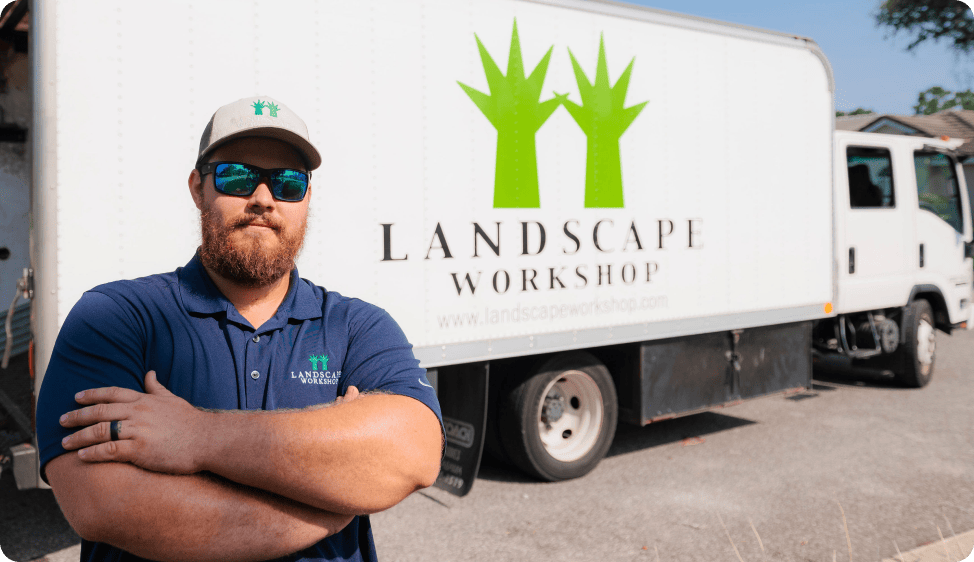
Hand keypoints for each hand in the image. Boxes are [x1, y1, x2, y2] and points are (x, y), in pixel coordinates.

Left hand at [60, 371, 208, 473]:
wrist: (208, 440)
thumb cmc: (192, 422)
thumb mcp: (173, 399)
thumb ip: (157, 388)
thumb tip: (149, 373)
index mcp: (145, 400)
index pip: (112, 392)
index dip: (92, 394)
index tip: (76, 397)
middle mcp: (139, 412)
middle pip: (100, 411)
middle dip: (77, 415)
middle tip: (61, 421)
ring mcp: (139, 431)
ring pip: (101, 430)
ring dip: (80, 436)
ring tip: (66, 442)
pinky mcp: (141, 450)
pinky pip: (110, 450)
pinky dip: (93, 452)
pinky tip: (82, 456)